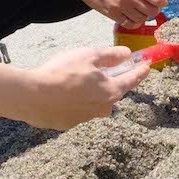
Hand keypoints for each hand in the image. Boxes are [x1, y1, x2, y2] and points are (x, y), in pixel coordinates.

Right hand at [23, 45, 149, 130]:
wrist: (32, 95)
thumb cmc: (62, 72)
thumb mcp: (89, 56)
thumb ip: (111, 55)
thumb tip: (127, 54)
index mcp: (111, 92)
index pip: (132, 80)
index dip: (140, 71)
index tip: (147, 66)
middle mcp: (102, 108)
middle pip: (113, 93)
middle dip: (112, 82)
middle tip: (106, 70)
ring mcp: (85, 118)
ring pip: (95, 103)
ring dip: (91, 93)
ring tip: (76, 80)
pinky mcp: (68, 124)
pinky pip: (77, 110)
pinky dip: (74, 101)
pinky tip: (62, 92)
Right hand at [80, 0, 165, 26]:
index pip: (158, 0)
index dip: (162, 2)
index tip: (160, 1)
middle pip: (152, 12)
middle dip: (154, 10)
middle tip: (150, 6)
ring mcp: (122, 8)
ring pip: (141, 20)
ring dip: (143, 17)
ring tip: (140, 11)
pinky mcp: (113, 15)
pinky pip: (129, 24)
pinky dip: (133, 22)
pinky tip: (132, 17)